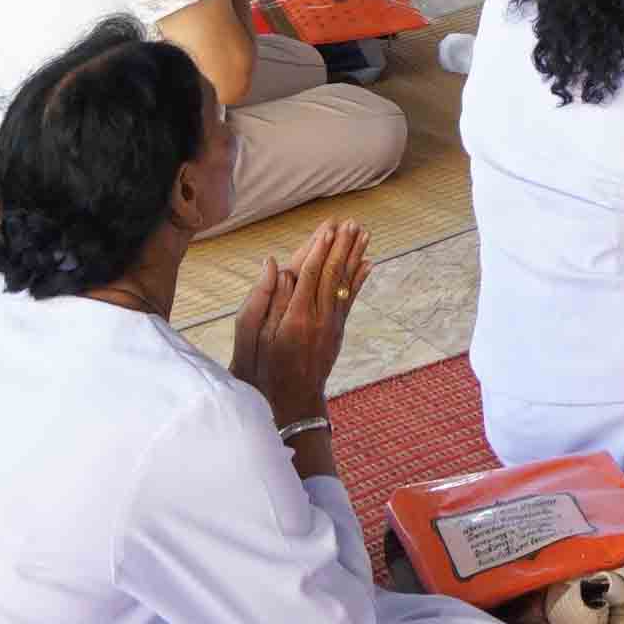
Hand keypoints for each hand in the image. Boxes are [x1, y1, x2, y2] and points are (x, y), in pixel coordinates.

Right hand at [228, 218, 367, 433]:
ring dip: (354, 256)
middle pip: (331, 274)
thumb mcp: (254, 337)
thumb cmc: (265, 368)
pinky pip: (350, 299)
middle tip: (351, 222)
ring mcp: (331, 326)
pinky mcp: (337, 331)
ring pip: (344, 283)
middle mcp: (318, 319)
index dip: (320, 249)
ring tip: (364, 233)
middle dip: (341, 246)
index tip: (328, 228)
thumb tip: (275, 264)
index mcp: (295, 318)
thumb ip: (265, 299)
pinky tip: (368, 263)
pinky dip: (359, 280)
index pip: (310, 275)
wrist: (291, 401)